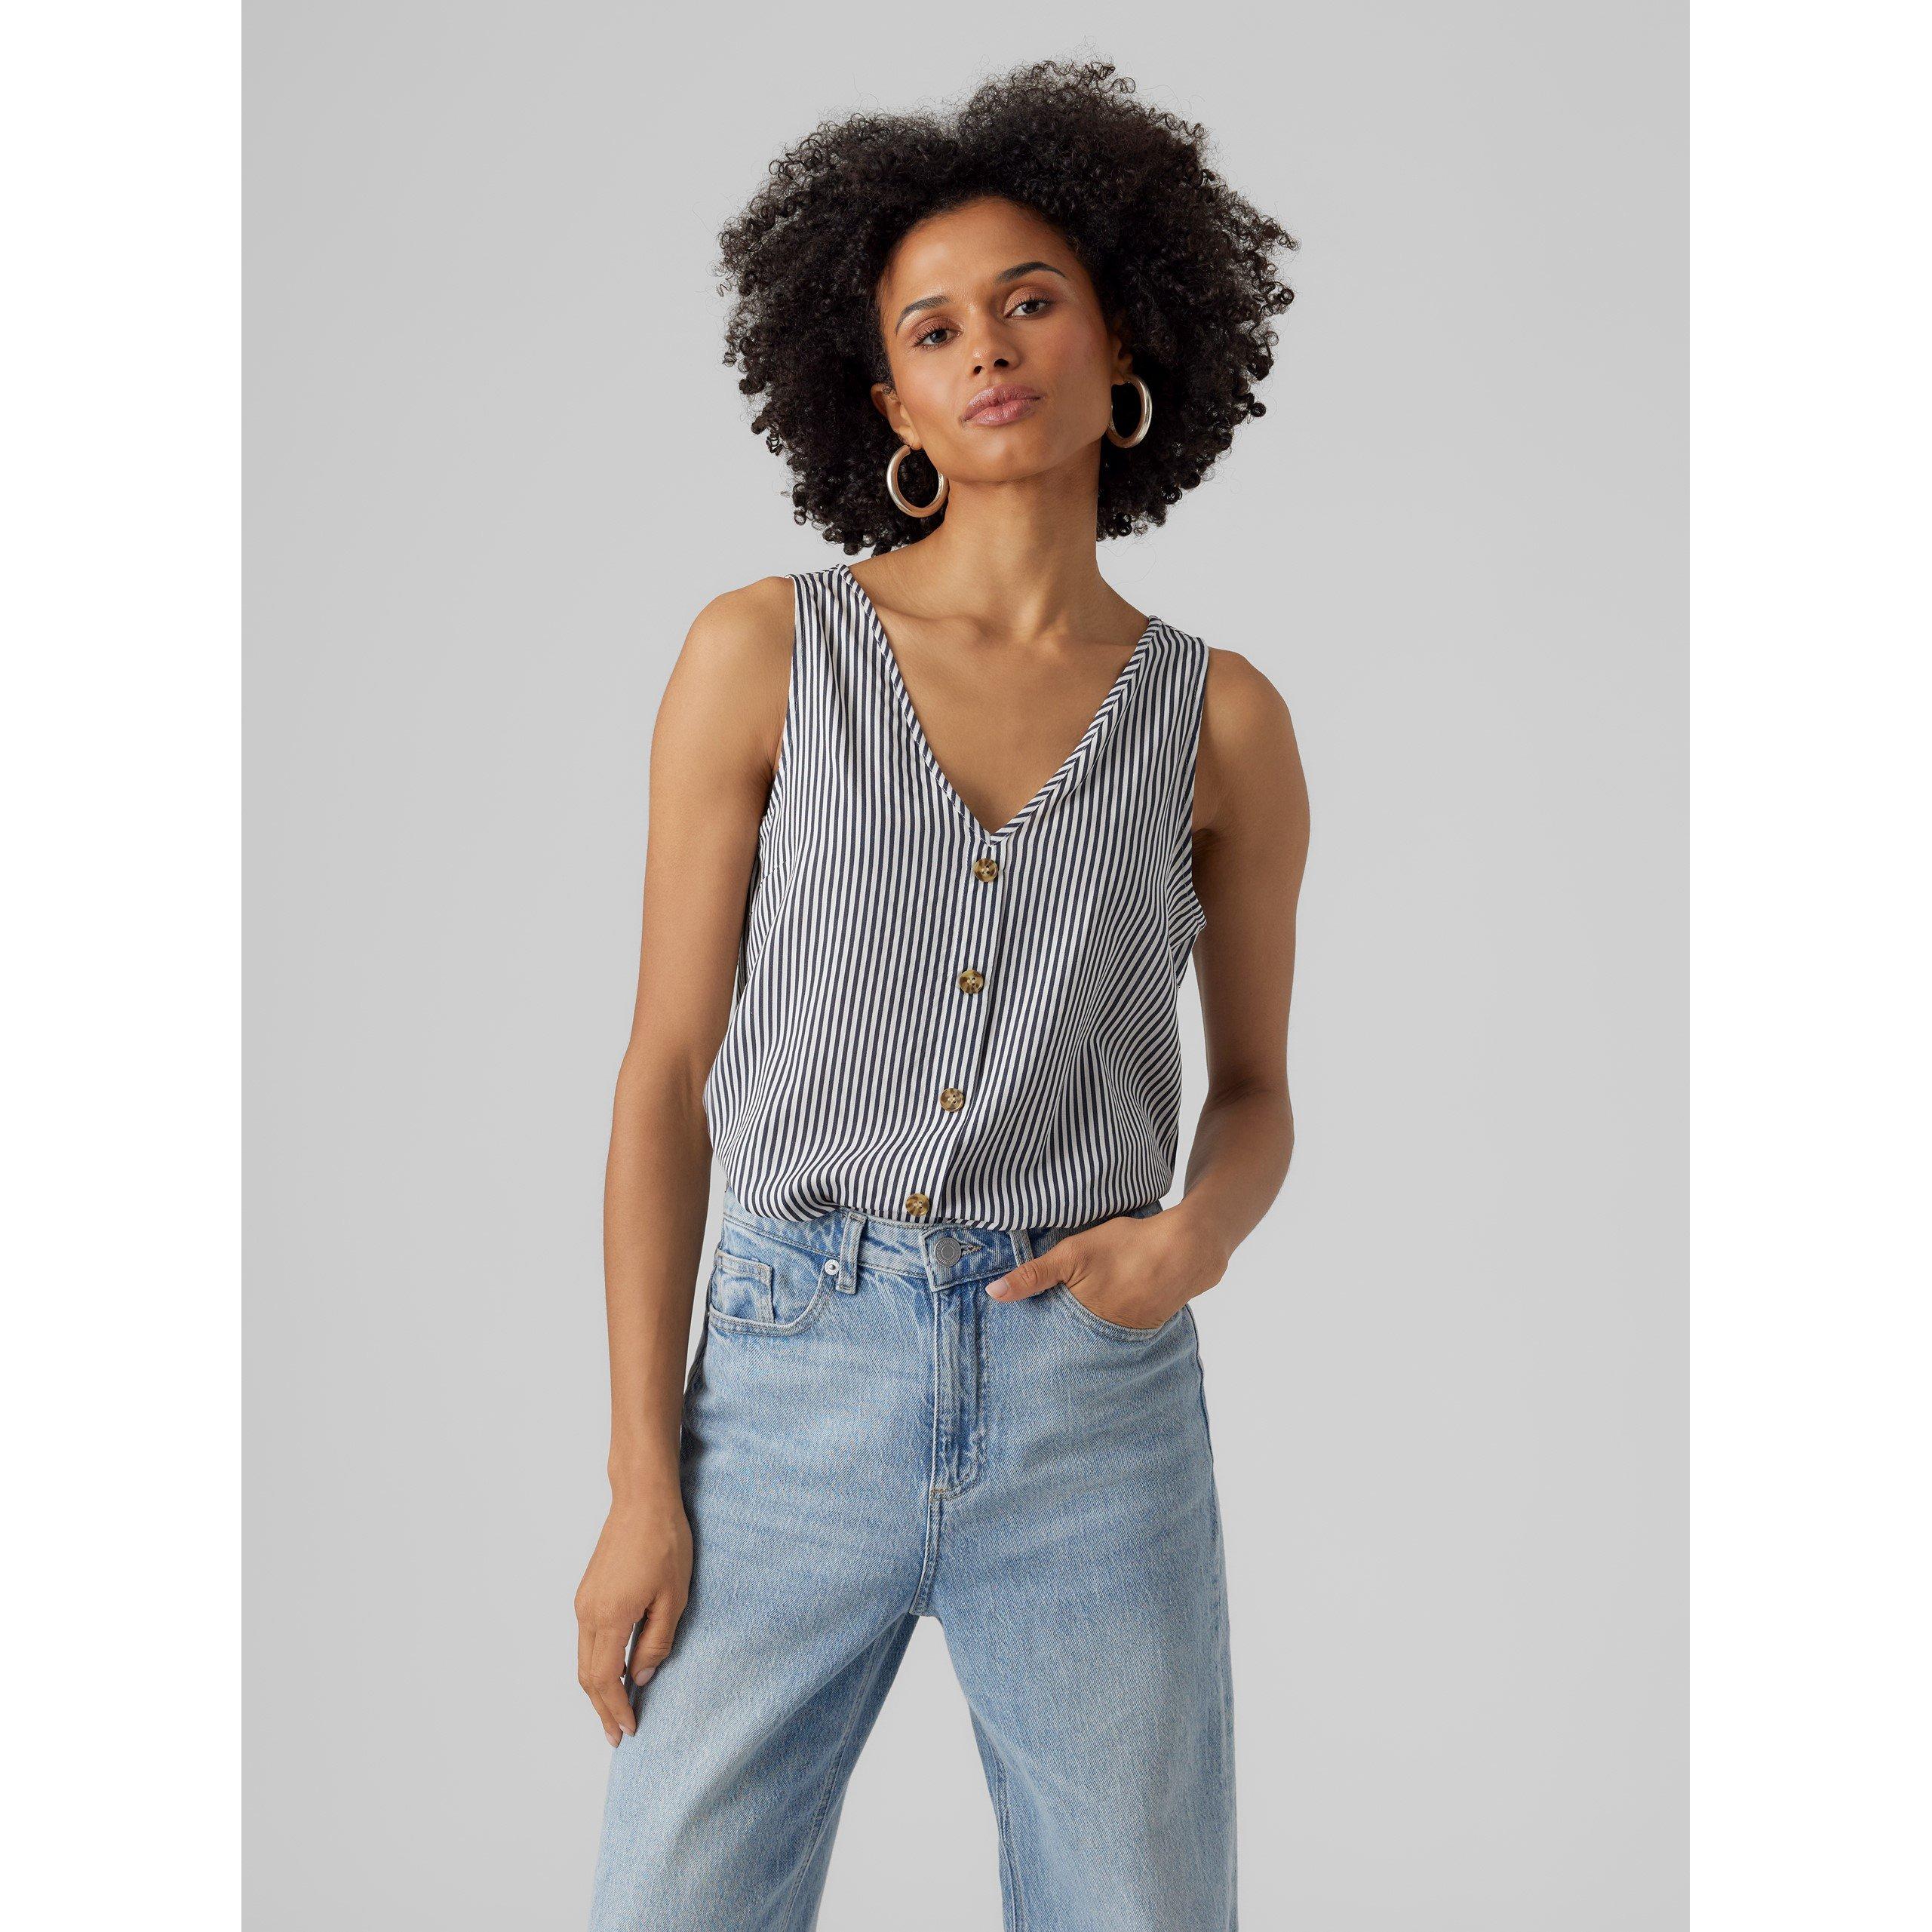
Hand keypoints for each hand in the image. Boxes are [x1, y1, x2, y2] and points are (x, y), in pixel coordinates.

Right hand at [574, 1491, 691, 1745]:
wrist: (642, 1499)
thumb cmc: (665, 1542)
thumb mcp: (673, 1597)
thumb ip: (655, 1641)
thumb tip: (639, 1677)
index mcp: (610, 1616)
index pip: (605, 1679)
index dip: (616, 1709)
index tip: (629, 1731)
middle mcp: (588, 1612)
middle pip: (587, 1675)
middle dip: (601, 1708)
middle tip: (617, 1735)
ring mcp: (584, 1601)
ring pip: (583, 1659)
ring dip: (598, 1688)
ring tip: (616, 1710)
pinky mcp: (588, 1592)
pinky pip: (586, 1640)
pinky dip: (597, 1664)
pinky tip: (614, 1671)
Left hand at [984, 1205, 1228, 1330]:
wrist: (1188, 1248)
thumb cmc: (1127, 1245)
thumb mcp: (1073, 1252)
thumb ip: (1033, 1275)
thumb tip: (992, 1294)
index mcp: (1084, 1322)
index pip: (1051, 1341)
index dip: (1037, 1341)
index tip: (1020, 1347)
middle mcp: (1107, 1336)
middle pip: (1074, 1343)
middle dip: (1059, 1344)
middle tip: (1041, 1346)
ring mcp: (1129, 1333)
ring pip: (1097, 1339)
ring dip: (1084, 1337)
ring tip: (1069, 1334)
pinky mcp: (1147, 1325)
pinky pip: (1120, 1333)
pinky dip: (1108, 1327)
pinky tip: (1103, 1317)